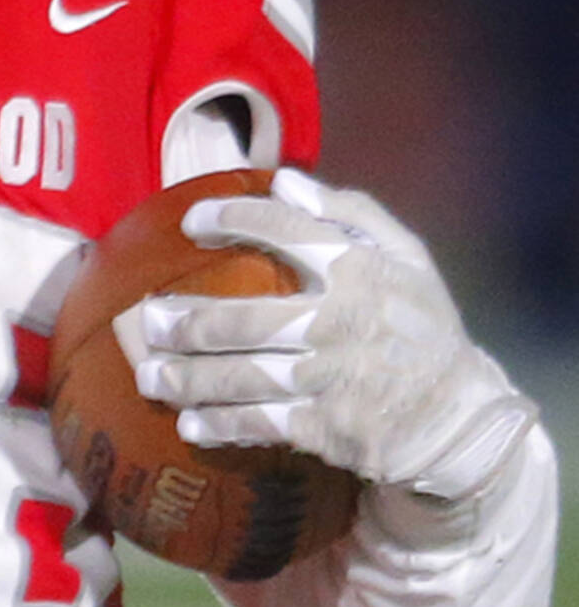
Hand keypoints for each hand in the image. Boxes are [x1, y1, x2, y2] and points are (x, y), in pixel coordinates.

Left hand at [113, 168, 535, 499]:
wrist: (457, 417)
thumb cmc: (421, 328)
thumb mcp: (406, 257)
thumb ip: (350, 213)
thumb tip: (286, 179)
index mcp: (360, 270)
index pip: (288, 230)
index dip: (235, 218)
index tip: (191, 221)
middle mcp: (339, 321)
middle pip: (244, 317)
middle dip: (187, 321)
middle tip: (148, 320)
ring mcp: (329, 378)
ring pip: (242, 375)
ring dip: (188, 377)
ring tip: (150, 375)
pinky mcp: (325, 427)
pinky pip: (260, 424)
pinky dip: (221, 425)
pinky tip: (190, 424)